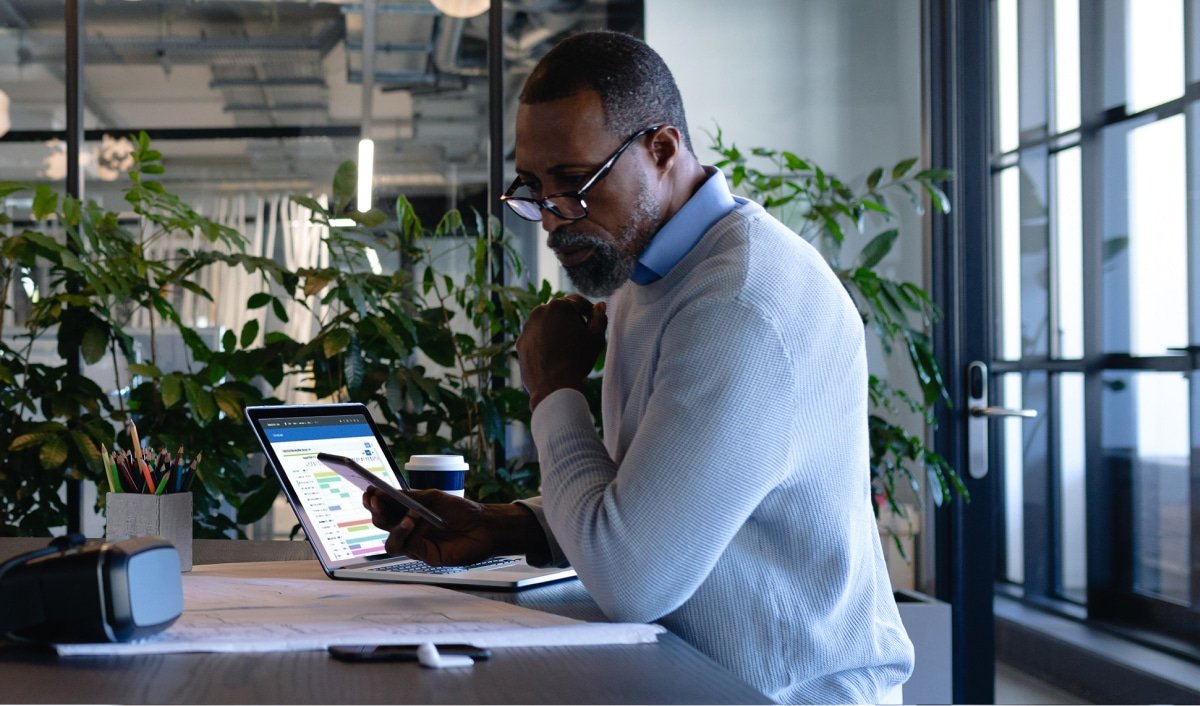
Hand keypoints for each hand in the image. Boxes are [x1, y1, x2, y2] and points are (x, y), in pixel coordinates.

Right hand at [363, 487, 494, 565]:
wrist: (484, 527)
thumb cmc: (462, 511)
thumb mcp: (433, 498)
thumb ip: (409, 497)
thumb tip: (384, 492)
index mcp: (409, 511)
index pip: (385, 507)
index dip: (373, 500)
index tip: (368, 490)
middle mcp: (409, 528)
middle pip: (382, 522)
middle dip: (375, 510)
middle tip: (375, 498)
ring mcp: (415, 542)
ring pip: (390, 539)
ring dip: (390, 524)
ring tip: (402, 513)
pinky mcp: (423, 554)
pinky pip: (404, 547)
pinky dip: (403, 533)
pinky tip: (411, 521)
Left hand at [517, 294, 606, 409]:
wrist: (553, 386)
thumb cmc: (577, 360)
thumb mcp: (595, 338)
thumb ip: (600, 317)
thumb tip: (600, 306)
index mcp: (559, 306)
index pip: (578, 302)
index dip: (589, 312)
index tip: (593, 324)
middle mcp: (539, 311)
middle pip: (561, 312)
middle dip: (571, 321)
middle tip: (581, 339)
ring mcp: (527, 327)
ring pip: (547, 324)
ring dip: (556, 331)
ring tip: (566, 350)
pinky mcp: (520, 342)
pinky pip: (536, 338)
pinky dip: (544, 343)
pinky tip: (554, 357)